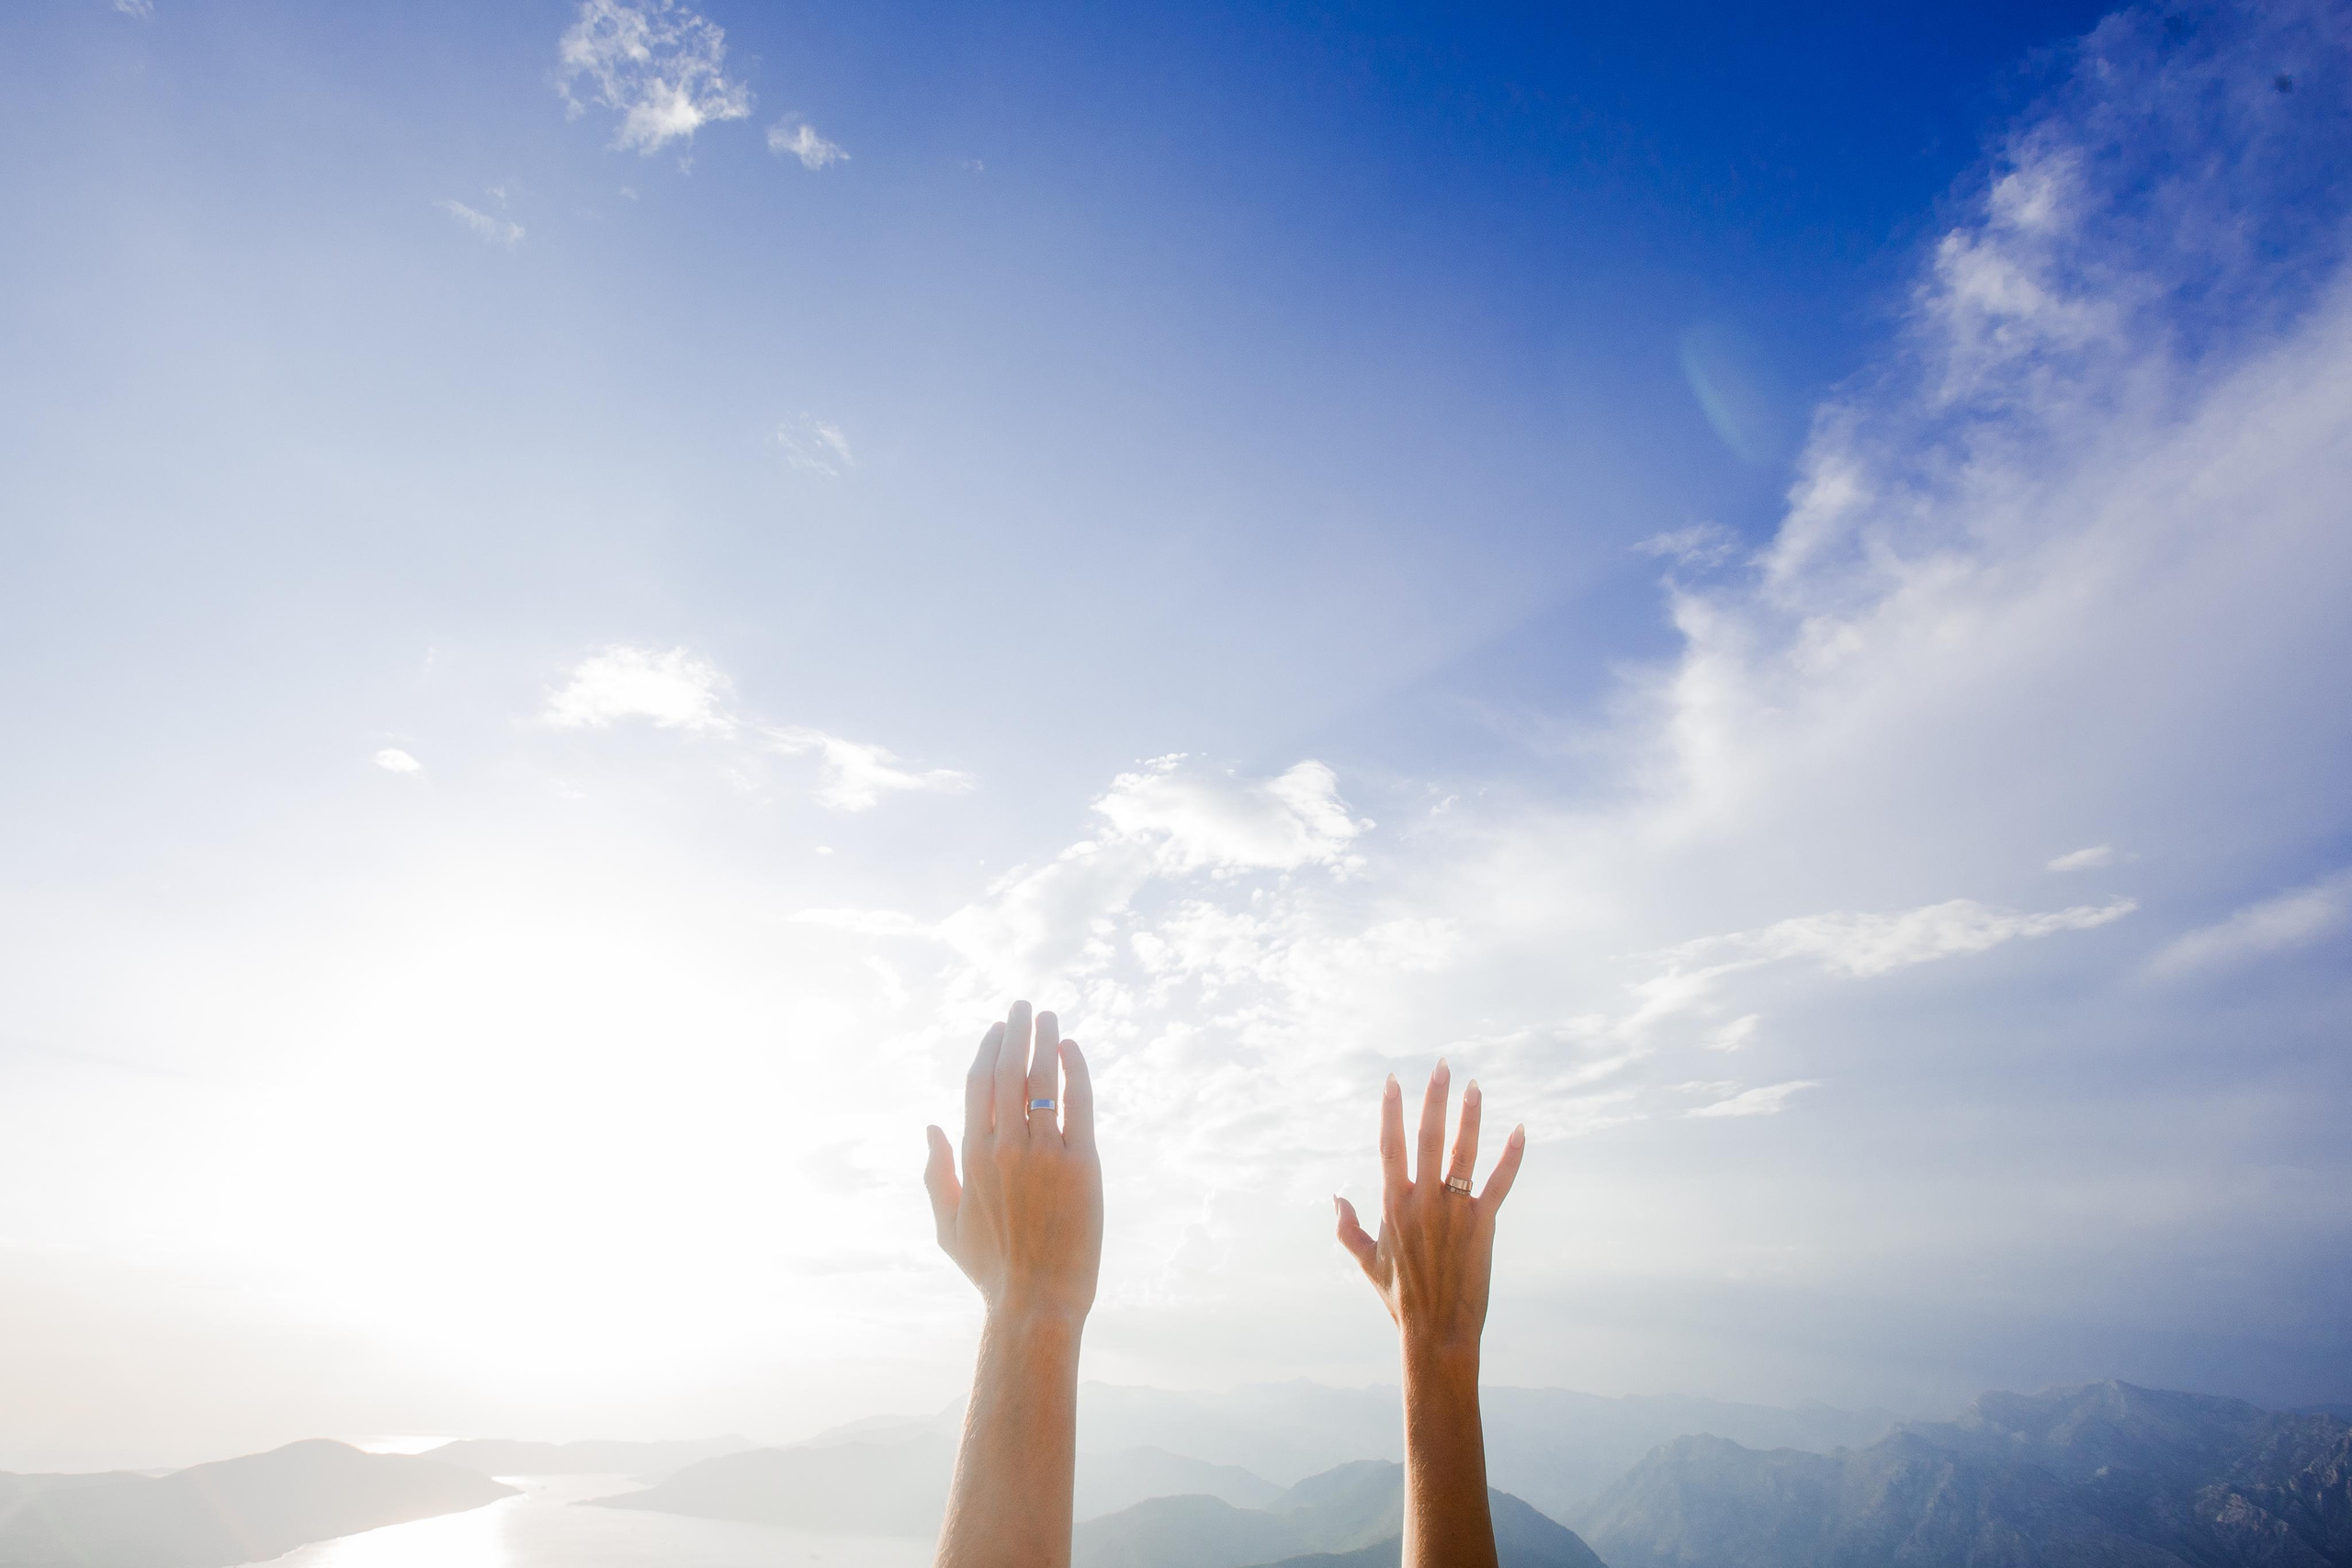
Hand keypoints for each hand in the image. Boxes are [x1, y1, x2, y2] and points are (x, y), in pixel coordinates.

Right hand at [924, 1001, 1102, 1324]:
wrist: (1036, 1303)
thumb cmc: (991, 1271)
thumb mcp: (948, 1226)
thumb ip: (937, 1174)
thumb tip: (930, 1127)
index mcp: (973, 1158)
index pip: (977, 1086)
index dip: (987, 1051)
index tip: (997, 1029)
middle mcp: (1006, 1148)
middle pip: (1008, 1073)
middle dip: (1014, 1032)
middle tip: (1023, 1005)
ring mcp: (1045, 1153)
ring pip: (1042, 1080)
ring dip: (1044, 1040)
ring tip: (1048, 1015)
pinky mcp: (1082, 1164)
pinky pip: (1079, 1102)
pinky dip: (1076, 1069)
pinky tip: (1072, 1047)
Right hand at [1335, 1061, 1524, 1356]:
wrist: (1436, 1332)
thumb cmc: (1400, 1299)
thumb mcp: (1367, 1262)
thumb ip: (1348, 1229)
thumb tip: (1334, 1198)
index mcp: (1393, 1205)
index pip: (1389, 1146)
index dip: (1391, 1110)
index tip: (1393, 1080)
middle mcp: (1422, 1202)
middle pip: (1428, 1138)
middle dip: (1434, 1098)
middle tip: (1442, 1065)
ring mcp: (1453, 1212)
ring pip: (1464, 1153)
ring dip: (1471, 1116)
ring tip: (1475, 1086)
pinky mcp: (1482, 1225)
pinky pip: (1499, 1183)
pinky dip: (1511, 1156)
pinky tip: (1519, 1130)